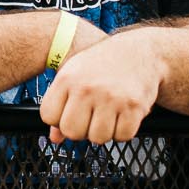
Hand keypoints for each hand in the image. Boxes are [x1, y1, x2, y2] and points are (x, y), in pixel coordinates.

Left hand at [39, 26, 162, 143]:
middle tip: (90, 118)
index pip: (48, 116)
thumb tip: (55, 138)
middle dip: (81, 130)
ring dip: (103, 132)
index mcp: (67, 78)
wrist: (139, 50)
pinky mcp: (134, 106)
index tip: (70, 113)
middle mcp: (87, 87)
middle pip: (72, 132)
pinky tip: (122, 116)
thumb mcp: (75, 75)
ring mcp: (111, 97)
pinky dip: (123, 131)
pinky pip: (123, 136)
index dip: (58, 120)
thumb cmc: (102, 64)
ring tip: (107, 115)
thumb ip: (61, 105)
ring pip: (98, 138)